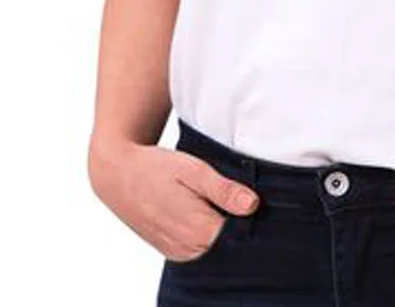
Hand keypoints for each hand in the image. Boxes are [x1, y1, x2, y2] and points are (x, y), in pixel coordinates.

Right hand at [88, 138, 259, 261]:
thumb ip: (223, 190)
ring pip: (214, 246)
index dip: (252, 217)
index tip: (252, 198)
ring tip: (216, 199)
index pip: (241, 234)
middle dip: (237, 221)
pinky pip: (199, 247)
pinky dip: (206, 232)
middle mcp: (188, 248)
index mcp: (198, 230)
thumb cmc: (156, 168)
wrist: (117, 175)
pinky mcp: (171, 249)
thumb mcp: (194, 170)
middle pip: (229, 242)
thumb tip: (252, 205)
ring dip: (221, 227)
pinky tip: (204, 210)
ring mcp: (178, 252)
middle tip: (236, 194)